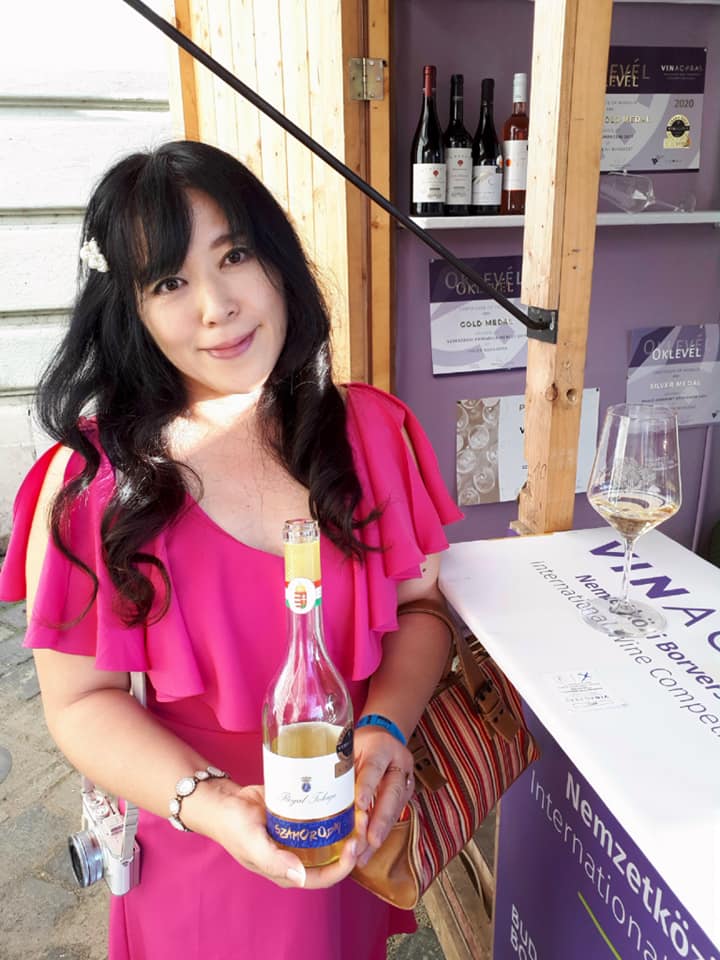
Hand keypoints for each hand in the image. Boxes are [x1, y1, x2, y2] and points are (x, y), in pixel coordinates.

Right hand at [186, 779, 361, 889]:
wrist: (223, 802)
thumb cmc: (234, 826)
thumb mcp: (251, 843)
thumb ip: (274, 860)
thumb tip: (299, 876)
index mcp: (288, 872)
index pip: (324, 877)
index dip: (344, 866)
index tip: (355, 845)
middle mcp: (298, 856)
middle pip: (333, 856)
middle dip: (351, 843)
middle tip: (362, 821)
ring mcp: (300, 837)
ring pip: (330, 836)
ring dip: (346, 825)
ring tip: (358, 807)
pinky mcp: (299, 817)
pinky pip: (321, 816)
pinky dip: (334, 809)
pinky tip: (344, 796)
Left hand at [353, 727, 414, 867]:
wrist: (383, 737)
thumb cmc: (360, 744)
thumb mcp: (349, 747)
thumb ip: (341, 768)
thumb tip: (319, 794)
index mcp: (382, 747)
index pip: (374, 767)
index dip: (367, 786)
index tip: (360, 805)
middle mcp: (399, 763)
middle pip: (392, 792)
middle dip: (381, 819)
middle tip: (371, 839)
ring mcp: (406, 780)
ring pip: (396, 808)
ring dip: (380, 832)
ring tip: (365, 853)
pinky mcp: (406, 795)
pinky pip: (394, 816)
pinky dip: (380, 834)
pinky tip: (368, 851)